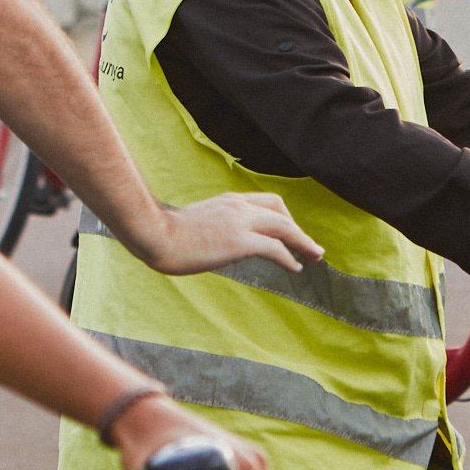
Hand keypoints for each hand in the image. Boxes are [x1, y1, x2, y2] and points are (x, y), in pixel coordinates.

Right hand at [134, 193, 322, 276]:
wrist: (154, 234)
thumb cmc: (165, 233)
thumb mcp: (195, 222)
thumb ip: (212, 226)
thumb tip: (215, 241)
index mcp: (229, 201)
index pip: (267, 203)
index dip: (283, 218)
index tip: (290, 234)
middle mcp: (239, 207)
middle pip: (281, 213)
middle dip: (299, 231)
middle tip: (312, 248)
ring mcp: (240, 223)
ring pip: (284, 228)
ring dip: (303, 243)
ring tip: (314, 257)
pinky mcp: (239, 242)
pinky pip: (275, 248)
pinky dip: (289, 258)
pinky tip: (295, 268)